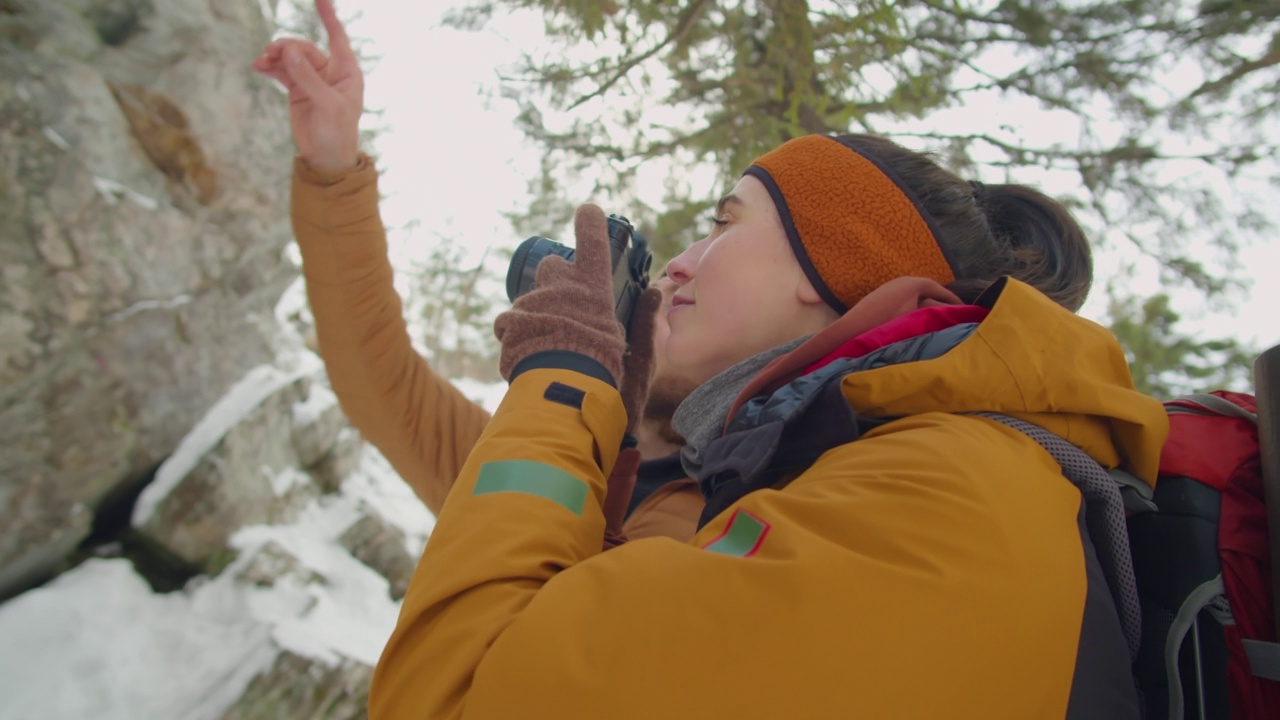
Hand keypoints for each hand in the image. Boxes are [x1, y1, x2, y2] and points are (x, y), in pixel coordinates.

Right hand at [250, 0, 362, 169]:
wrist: (327, 157)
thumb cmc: (337, 133)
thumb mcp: (326, 105)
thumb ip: (308, 78)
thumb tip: (289, 51)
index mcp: (346, 71)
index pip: (337, 36)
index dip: (328, 16)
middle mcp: (330, 72)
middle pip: (305, 48)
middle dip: (287, 48)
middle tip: (271, 53)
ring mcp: (312, 79)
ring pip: (291, 58)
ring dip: (275, 56)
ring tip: (261, 61)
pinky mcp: (298, 89)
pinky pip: (282, 71)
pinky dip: (270, 67)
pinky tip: (258, 66)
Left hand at [495, 204, 627, 387]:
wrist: (562, 400)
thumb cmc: (605, 378)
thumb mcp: (637, 354)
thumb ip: (644, 321)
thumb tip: (654, 292)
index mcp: (593, 291)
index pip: (593, 244)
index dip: (590, 224)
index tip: (587, 210)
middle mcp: (560, 289)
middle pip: (553, 265)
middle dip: (557, 276)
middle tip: (567, 304)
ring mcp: (532, 304)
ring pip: (532, 298)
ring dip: (540, 313)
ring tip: (553, 346)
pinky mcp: (509, 322)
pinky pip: (513, 321)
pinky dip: (520, 333)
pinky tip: (533, 355)